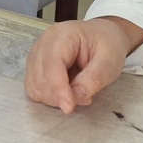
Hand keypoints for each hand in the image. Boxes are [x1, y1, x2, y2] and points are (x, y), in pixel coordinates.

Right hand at [24, 17, 142, 114]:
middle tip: (84, 98)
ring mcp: (37, 54)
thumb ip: (93, 79)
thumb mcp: (109, 61)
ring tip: (76, 93)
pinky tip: (64, 92)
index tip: (69, 108)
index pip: (52, 63)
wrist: (103, 36)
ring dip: (52, 97)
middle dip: (58, 95)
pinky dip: (47, 96)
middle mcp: (44, 42)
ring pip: (34, 84)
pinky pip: (33, 87)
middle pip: (40, 76)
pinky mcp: (35, 65)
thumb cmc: (108, 45)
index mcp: (63, 35)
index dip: (58, 88)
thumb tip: (76, 97)